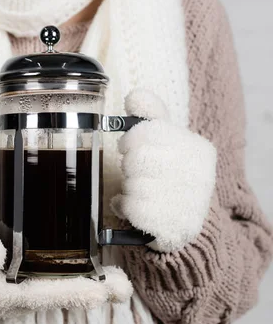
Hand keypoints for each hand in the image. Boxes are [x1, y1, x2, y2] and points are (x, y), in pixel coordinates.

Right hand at [0, 221, 132, 318]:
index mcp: (1, 296)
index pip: (40, 295)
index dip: (69, 292)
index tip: (97, 292)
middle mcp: (17, 300)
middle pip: (59, 297)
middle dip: (92, 293)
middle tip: (122, 288)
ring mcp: (25, 293)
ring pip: (63, 292)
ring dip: (93, 287)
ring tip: (121, 283)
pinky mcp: (30, 283)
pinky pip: (60, 284)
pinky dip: (82, 279)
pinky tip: (100, 273)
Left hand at [112, 89, 216, 251]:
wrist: (186, 224)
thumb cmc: (170, 175)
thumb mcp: (168, 140)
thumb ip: (151, 115)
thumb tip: (134, 97)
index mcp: (198, 149)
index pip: (149, 131)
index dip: (130, 138)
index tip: (129, 146)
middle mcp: (198, 175)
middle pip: (136, 157)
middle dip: (128, 164)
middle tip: (135, 171)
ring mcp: (187, 202)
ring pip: (131, 183)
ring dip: (127, 186)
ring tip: (139, 190)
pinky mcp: (171, 227)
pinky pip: (129, 207)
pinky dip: (124, 206)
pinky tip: (136, 207)